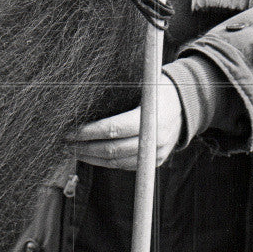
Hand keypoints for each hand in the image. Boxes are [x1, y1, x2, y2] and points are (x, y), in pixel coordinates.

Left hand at [67, 73, 183, 169]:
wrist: (186, 105)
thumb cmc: (159, 90)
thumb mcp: (145, 85)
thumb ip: (122, 93)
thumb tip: (86, 94)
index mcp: (151, 118)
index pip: (113, 129)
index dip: (89, 132)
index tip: (71, 131)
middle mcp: (155, 140)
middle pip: (112, 150)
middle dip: (85, 148)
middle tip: (66, 142)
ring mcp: (156, 154)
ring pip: (116, 163)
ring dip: (92, 158)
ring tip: (74, 150)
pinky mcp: (154, 162)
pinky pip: (125, 166)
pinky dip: (106, 163)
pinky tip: (91, 156)